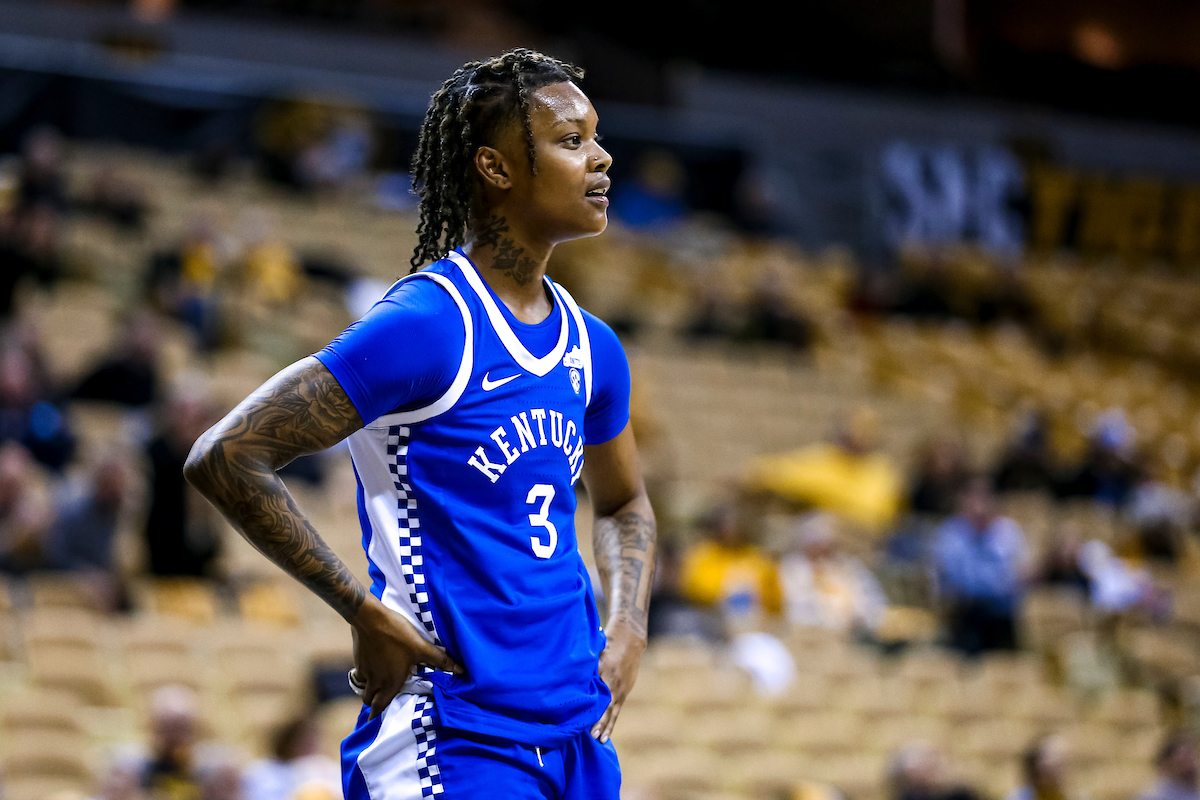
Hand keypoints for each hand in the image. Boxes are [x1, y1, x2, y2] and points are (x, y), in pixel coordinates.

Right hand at [351, 596, 462, 719]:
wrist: (370, 618)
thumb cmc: (397, 634)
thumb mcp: (421, 647)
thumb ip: (440, 660)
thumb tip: (461, 671)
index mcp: (390, 683)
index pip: (380, 708)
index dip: (378, 717)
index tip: (377, 723)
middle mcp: (375, 681)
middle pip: (369, 701)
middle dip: (374, 706)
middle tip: (379, 707)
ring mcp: (364, 670)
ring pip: (364, 688)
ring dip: (369, 691)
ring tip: (377, 688)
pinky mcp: (358, 659)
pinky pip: (360, 674)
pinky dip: (365, 675)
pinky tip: (373, 667)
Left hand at [590, 624, 645, 742]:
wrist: (630, 639)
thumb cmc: (608, 643)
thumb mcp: (596, 652)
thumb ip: (587, 668)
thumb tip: (571, 681)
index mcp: (605, 672)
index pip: (596, 695)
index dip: (591, 709)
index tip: (584, 722)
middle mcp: (614, 683)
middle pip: (606, 706)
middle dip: (599, 721)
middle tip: (592, 735)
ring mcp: (621, 688)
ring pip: (613, 710)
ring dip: (607, 725)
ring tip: (601, 739)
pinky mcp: (625, 690)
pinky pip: (617, 708)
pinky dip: (612, 720)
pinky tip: (606, 732)